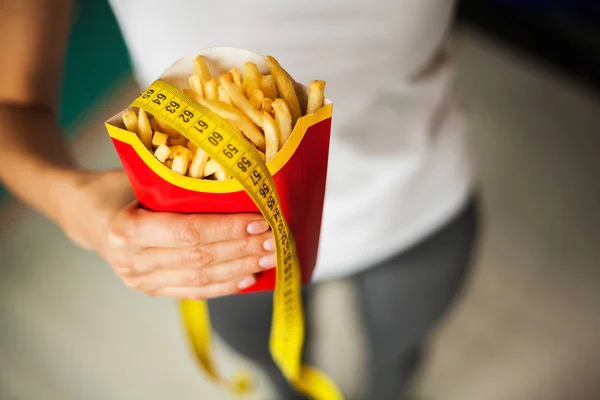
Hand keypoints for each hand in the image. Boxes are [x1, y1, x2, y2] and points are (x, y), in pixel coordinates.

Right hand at [60, 170, 274, 298]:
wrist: (86, 213)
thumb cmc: (118, 186)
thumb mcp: (141, 176)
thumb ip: (180, 185)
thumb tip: (240, 181)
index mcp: (127, 228)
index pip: (189, 232)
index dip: (228, 229)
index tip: (260, 220)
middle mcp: (132, 260)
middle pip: (200, 259)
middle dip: (243, 249)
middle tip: (275, 238)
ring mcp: (140, 280)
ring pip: (201, 279)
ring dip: (240, 269)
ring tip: (270, 257)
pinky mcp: (150, 289)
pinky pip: (193, 291)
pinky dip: (224, 286)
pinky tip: (248, 277)